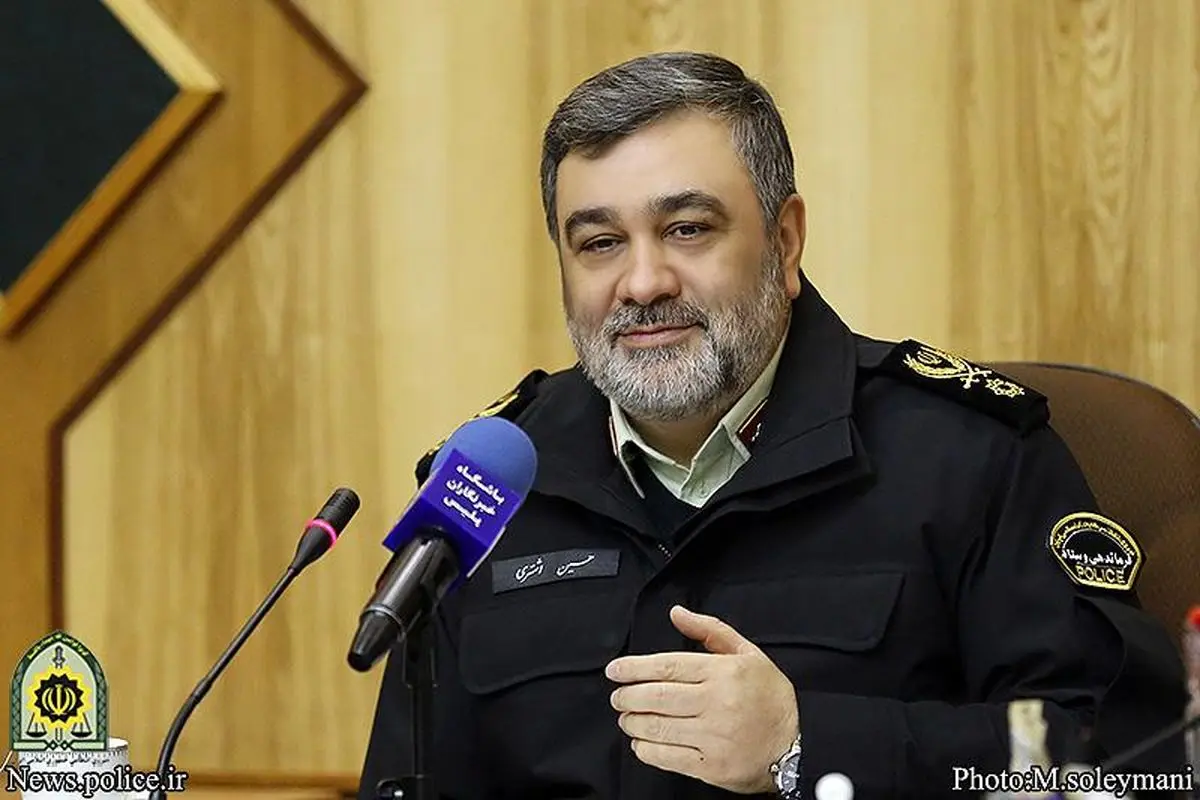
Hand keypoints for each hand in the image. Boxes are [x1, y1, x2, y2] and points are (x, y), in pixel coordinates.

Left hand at [606, 605, 799, 794]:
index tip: (615, 671)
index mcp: (723, 673)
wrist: (797, 745)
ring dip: (633, 722)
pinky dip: (646, 750)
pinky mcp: (711, 766)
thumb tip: (677, 613)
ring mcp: (713, 737)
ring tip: (626, 717)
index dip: (634, 668)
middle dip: (628, 696)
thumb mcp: (748, 654)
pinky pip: (668, 757)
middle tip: (617, 696)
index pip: (668, 666)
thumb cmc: (770, 698)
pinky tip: (641, 743)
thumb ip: (710, 630)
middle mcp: (717, 703)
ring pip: (658, 727)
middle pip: (657, 697)